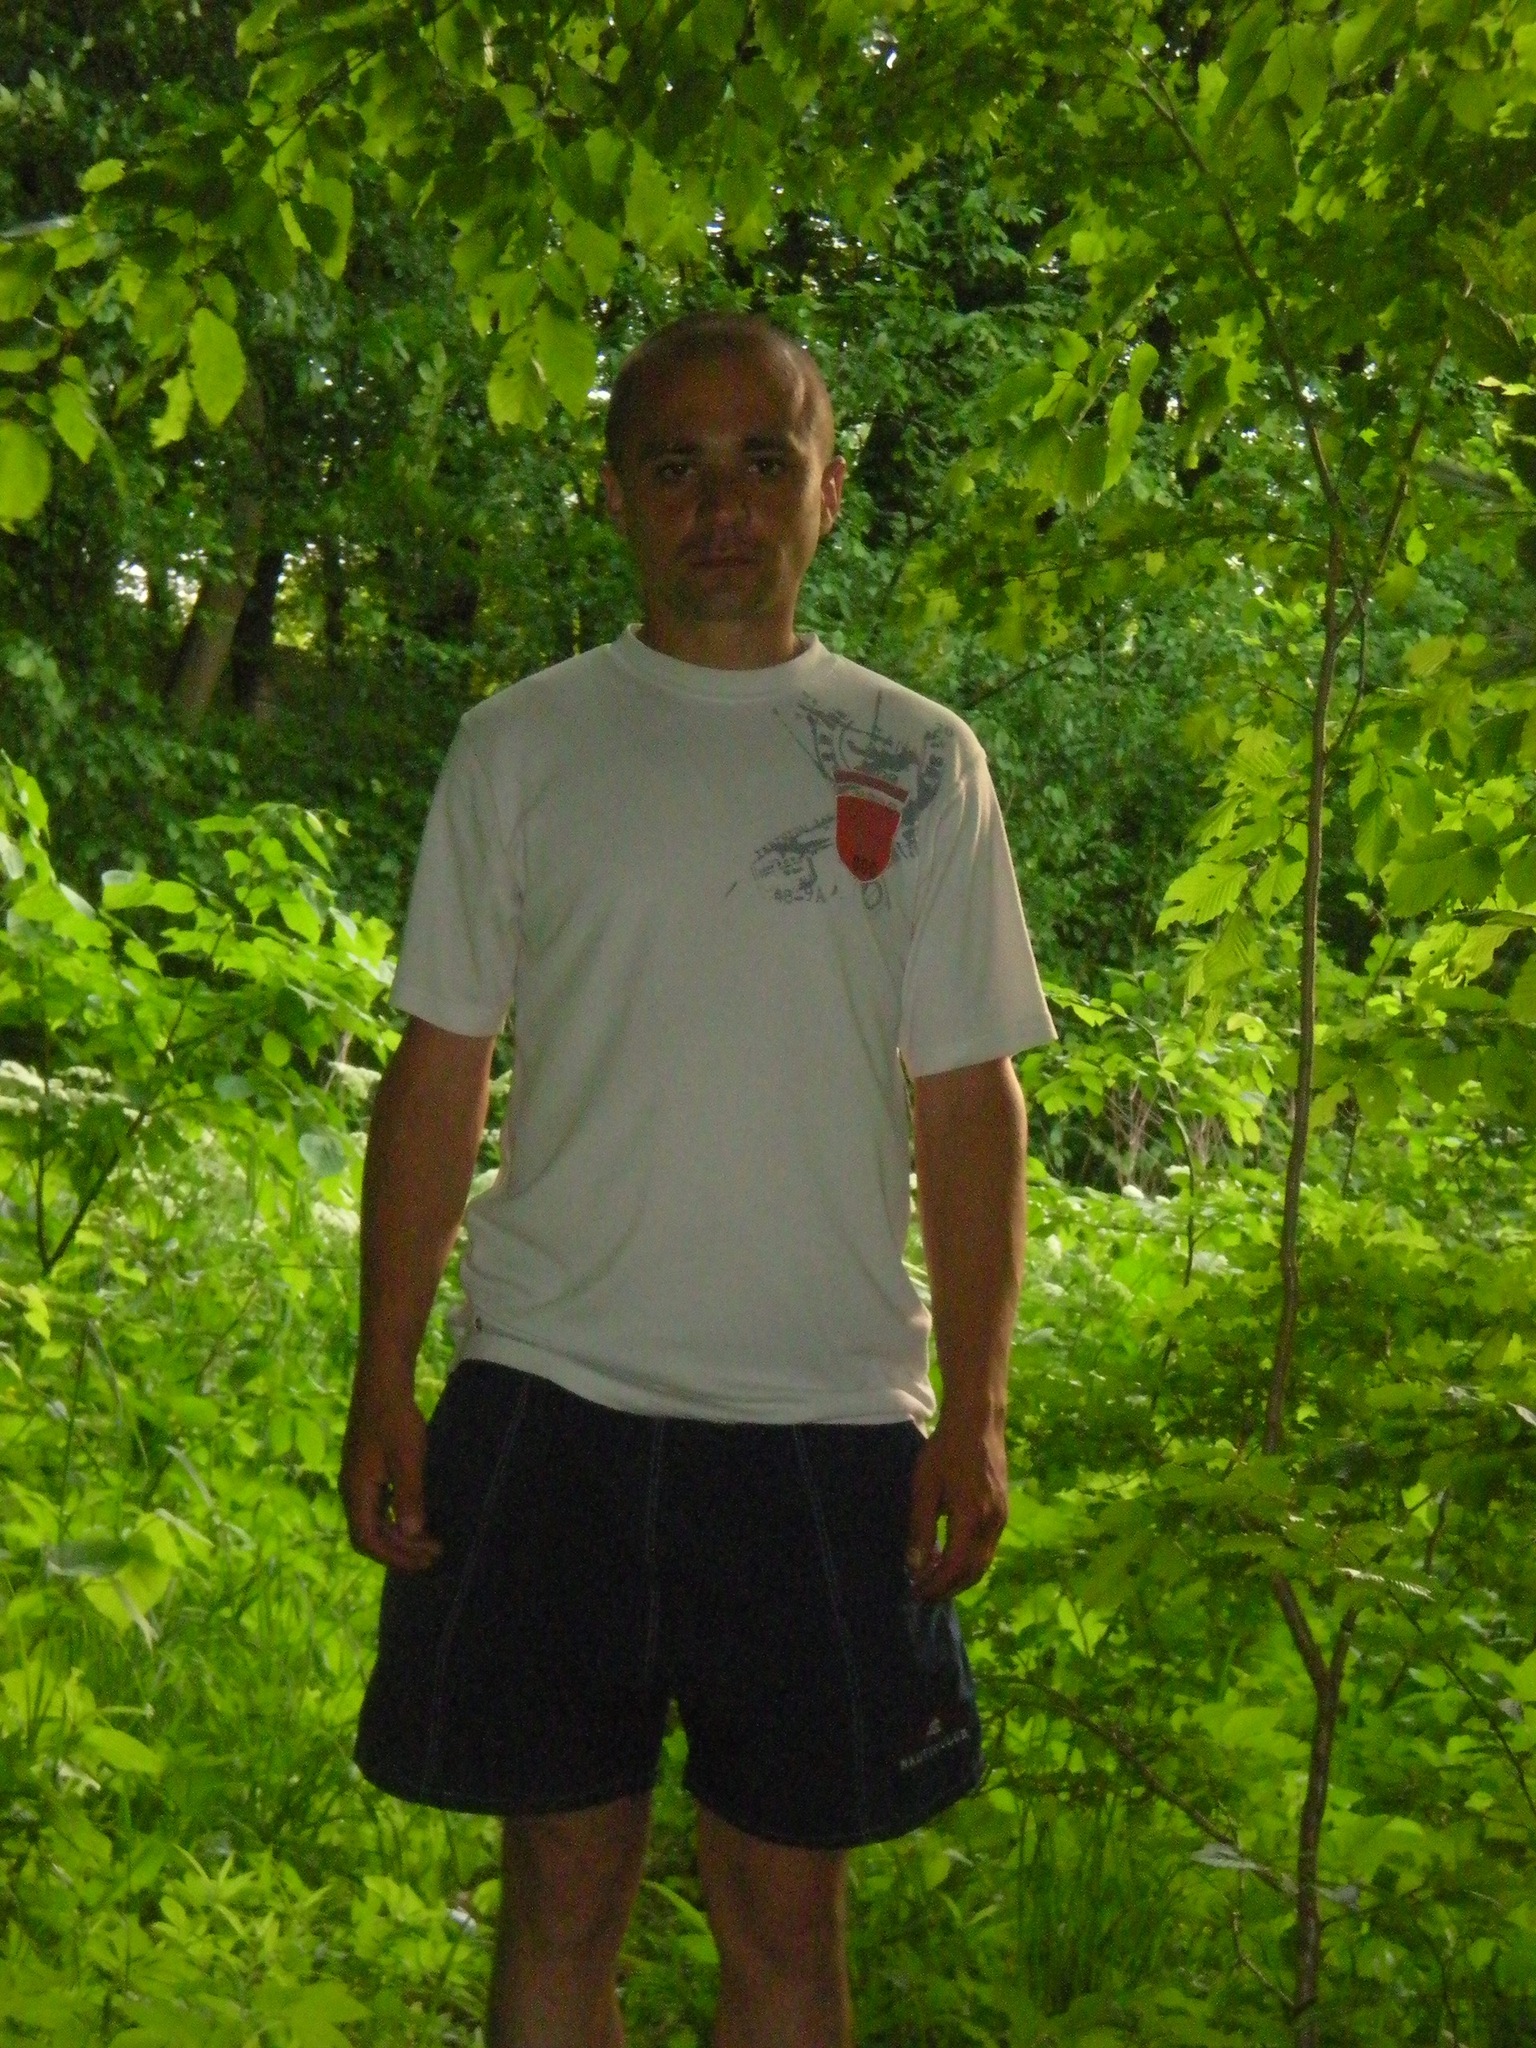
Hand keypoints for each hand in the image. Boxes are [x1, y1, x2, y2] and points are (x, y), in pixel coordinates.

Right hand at [340, 1387, 441, 1571]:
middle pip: (369, 1535)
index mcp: (356, 1491)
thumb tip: (411, 1533)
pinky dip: (396, 1520)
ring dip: (399, 1537)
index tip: (424, 1559)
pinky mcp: (367, 1471)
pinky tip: (417, 1519)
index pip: (367, 1539)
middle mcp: (352, 1490)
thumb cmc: (395, 1418)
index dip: (394, 1555)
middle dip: (400, 1550)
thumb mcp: (407, 1458)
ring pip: (374, 1522)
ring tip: (429, 1543)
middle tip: (433, 1555)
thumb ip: (408, 1496)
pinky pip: (378, 1507)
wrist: (382, 1383)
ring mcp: (358, 1481)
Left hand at [905, 1410, 1008, 1602]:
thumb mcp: (925, 1487)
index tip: (916, 1592)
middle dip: (948, 1588)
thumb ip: (920, 1528)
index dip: (936, 1584)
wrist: (977, 1422)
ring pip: (983, 1561)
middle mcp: (992, 1524)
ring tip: (935, 1580)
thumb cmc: (945, 1451)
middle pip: (973, 1571)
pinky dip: (969, 1560)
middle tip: (924, 1594)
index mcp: (972, 1519)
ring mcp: (1001, 1518)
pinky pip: (988, 1547)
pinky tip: (951, 1556)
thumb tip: (915, 1565)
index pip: (955, 1566)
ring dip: (960, 1576)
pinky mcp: (1003, 1510)